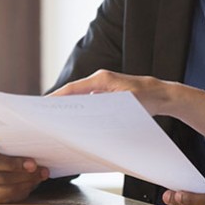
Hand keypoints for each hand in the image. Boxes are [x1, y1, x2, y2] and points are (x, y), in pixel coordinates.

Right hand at [0, 135, 48, 203]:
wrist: (3, 161)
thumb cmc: (5, 146)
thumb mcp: (3, 137)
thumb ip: (9, 137)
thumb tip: (31, 137)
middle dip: (15, 165)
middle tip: (32, 165)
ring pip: (1, 181)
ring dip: (24, 178)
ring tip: (40, 173)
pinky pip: (5, 194)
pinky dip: (23, 188)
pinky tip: (33, 181)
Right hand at [50, 69, 175, 116]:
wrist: (161, 95)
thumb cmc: (146, 97)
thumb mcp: (126, 102)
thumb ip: (105, 106)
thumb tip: (85, 114)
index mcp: (102, 79)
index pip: (73, 88)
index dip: (57, 97)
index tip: (43, 106)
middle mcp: (100, 81)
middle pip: (74, 93)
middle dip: (59, 105)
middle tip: (45, 119)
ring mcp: (103, 88)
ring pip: (81, 99)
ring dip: (70, 110)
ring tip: (57, 125)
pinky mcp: (107, 95)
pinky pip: (89, 103)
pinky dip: (82, 112)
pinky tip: (77, 125)